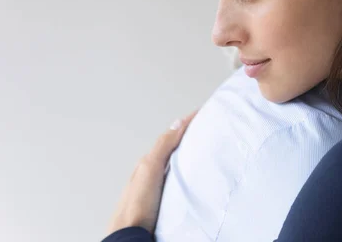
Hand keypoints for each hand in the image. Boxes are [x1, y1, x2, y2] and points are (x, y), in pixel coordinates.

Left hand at [107, 111, 196, 233]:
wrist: (131, 234)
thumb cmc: (137, 203)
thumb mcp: (150, 169)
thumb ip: (163, 146)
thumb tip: (178, 122)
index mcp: (150, 161)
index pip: (172, 136)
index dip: (187, 124)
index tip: (204, 113)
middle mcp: (155, 172)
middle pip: (176, 149)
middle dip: (192, 137)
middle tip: (210, 128)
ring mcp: (160, 186)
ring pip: (179, 164)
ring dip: (192, 154)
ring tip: (208, 148)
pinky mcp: (167, 201)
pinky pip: (182, 180)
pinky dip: (191, 172)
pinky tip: (198, 177)